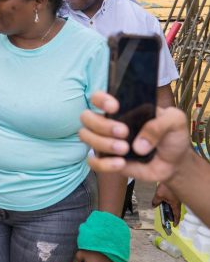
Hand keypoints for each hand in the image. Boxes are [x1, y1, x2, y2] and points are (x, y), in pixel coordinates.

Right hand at [79, 92, 193, 183]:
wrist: (175, 163)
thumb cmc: (171, 137)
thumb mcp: (175, 122)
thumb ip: (161, 124)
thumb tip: (139, 145)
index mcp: (122, 109)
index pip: (98, 97)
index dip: (100, 99)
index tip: (114, 107)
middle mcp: (108, 123)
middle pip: (86, 117)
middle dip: (101, 125)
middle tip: (124, 132)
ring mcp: (105, 142)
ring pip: (86, 137)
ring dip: (103, 143)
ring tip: (125, 149)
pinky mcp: (107, 161)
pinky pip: (93, 162)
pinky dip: (104, 164)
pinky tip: (121, 164)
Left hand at [153, 182, 181, 225]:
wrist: (171, 175)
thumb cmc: (166, 187)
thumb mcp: (159, 195)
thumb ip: (156, 201)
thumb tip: (153, 206)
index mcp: (175, 205)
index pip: (177, 215)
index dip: (176, 221)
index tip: (174, 225)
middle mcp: (178, 202)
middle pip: (176, 210)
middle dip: (172, 214)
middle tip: (167, 217)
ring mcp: (178, 197)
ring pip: (174, 205)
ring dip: (170, 207)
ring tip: (164, 208)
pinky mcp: (176, 193)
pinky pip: (173, 200)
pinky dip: (169, 202)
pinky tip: (164, 199)